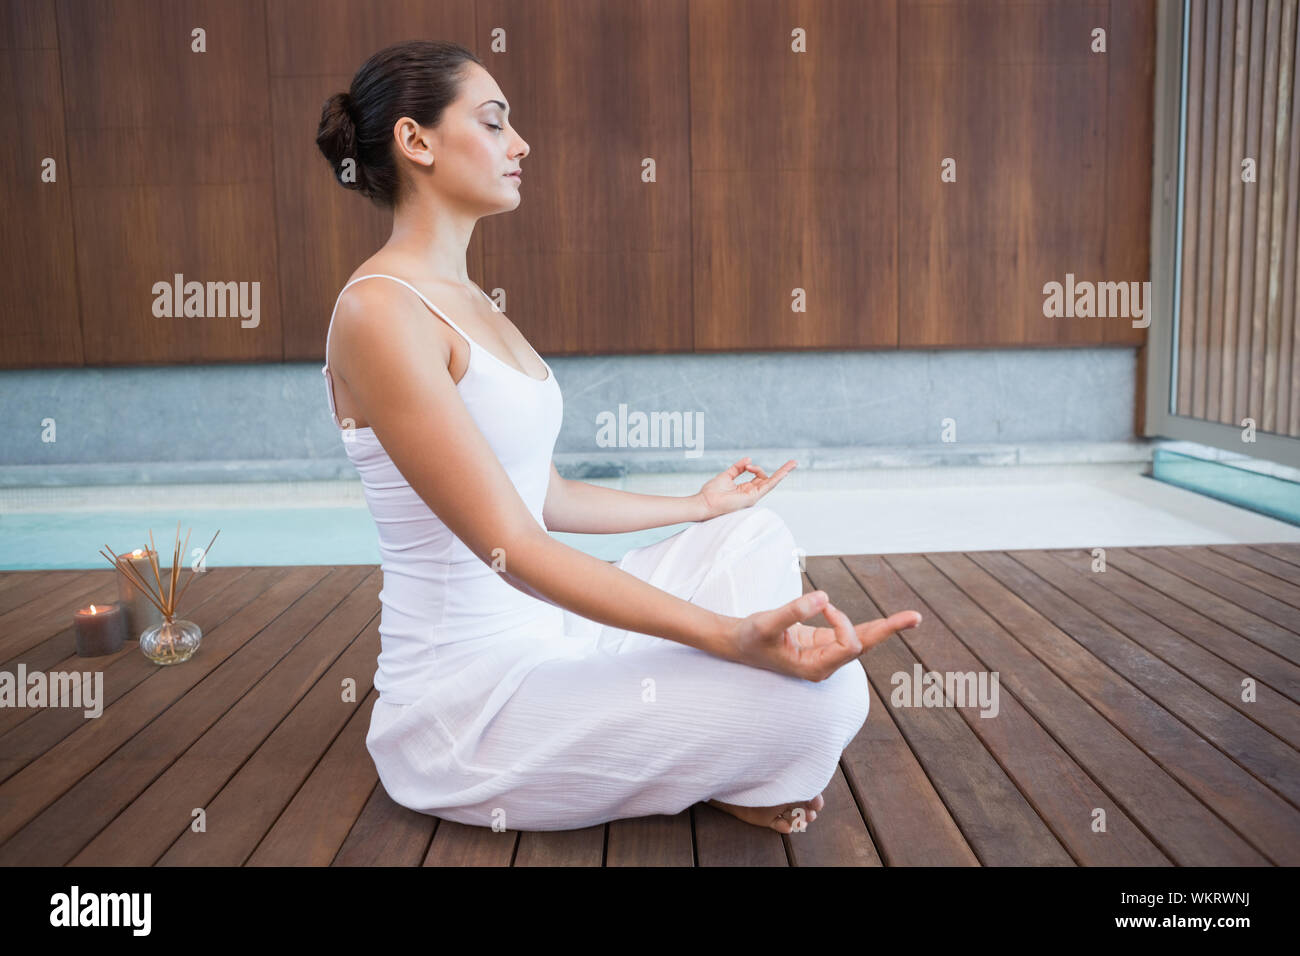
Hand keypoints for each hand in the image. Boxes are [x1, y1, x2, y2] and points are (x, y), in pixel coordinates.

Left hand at [697, 456, 796, 517]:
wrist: (704, 503)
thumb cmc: (711, 493)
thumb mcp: (726, 476)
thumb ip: (738, 468)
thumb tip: (748, 459)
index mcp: (744, 489)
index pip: (758, 478)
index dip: (757, 468)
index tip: (748, 464)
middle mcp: (750, 494)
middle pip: (768, 480)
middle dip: (782, 471)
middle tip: (794, 462)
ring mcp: (753, 496)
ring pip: (772, 482)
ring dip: (782, 471)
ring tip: (792, 463)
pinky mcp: (752, 497)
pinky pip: (768, 486)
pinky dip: (778, 478)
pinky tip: (786, 471)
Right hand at [728, 590, 921, 680]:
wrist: (736, 644)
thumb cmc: (749, 637)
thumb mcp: (767, 623)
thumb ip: (793, 611)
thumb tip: (822, 597)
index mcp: (815, 667)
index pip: (848, 645)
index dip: (842, 621)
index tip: (823, 604)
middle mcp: (824, 664)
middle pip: (864, 646)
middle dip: (888, 630)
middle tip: (916, 618)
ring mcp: (825, 654)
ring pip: (861, 639)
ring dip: (883, 627)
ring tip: (911, 618)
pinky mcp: (821, 643)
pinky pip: (850, 633)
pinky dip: (866, 624)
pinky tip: (890, 623)